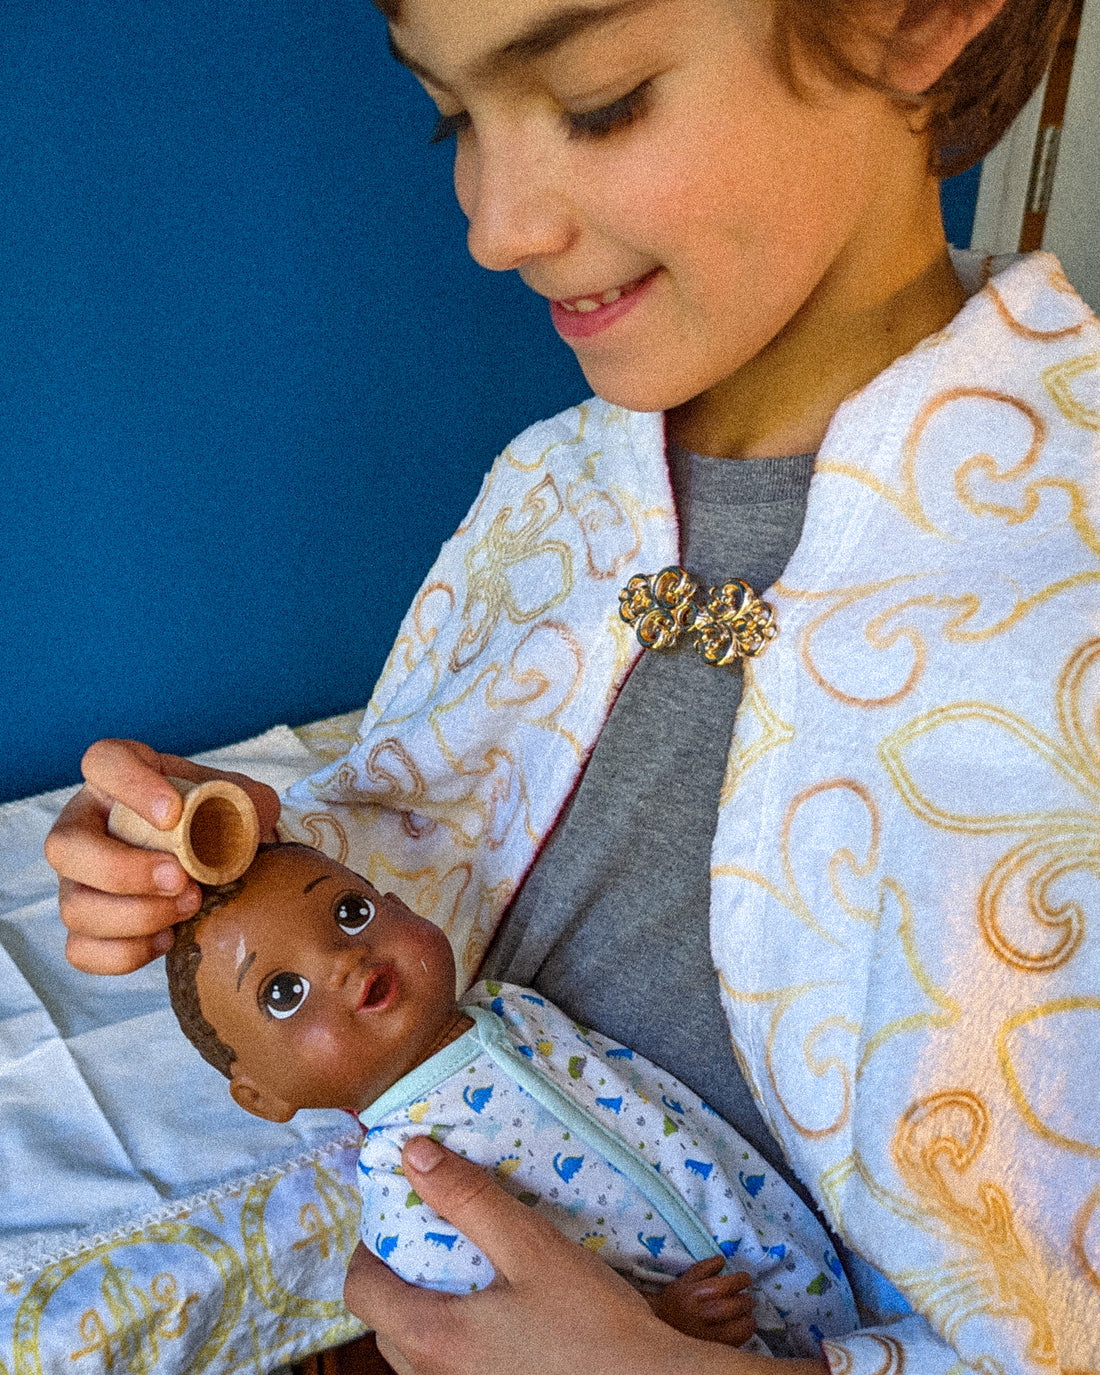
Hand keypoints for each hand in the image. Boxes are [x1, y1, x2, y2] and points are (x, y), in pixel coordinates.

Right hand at [44, 738, 279, 973]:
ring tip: (189, 906)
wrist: (210, 859)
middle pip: (64, 846)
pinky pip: (81, 950)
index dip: (130, 786)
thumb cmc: (212, 819)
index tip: (173, 813)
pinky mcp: (85, 924)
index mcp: (117, 778)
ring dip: (136, 916)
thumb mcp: (233, 797)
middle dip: (124, 870)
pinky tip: (167, 938)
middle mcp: (84, 824)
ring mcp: (76, 878)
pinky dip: (126, 953)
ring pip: (73, 906)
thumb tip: (256, 814)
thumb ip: (246, 799)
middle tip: (181, 877)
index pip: (102, 762)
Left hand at [344, 1136, 740, 1374]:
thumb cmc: (594, 1325)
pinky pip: (449, 1374)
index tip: (400, 1212)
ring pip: (416, 1355)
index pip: (361, 1290)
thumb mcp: (533, 1248)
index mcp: (433, 1339)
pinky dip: (456, 1343)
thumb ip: (470, 1200)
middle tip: (439, 1236)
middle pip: (384, 1323)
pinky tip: (503, 1322)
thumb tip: (413, 1154)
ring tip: (473, 1275)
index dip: (369, 1245)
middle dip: (399, 1277)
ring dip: (428, 1312)